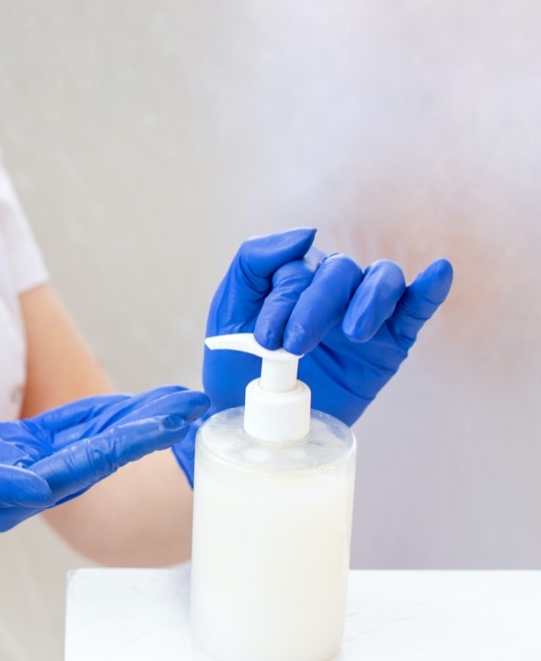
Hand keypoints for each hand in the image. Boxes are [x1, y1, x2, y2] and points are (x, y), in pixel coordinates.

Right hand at [0, 387, 209, 585]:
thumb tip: (39, 486)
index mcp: (12, 495)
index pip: (87, 465)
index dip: (132, 439)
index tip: (174, 419)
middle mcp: (25, 486)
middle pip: (100, 452)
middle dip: (148, 426)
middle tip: (197, 401)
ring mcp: (17, 469)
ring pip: (87, 442)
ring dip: (131, 420)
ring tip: (174, 400)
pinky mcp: (4, 453)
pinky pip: (60, 433)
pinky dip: (95, 417)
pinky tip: (122, 405)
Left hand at [173, 228, 452, 483]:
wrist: (252, 419)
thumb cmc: (237, 362)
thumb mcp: (230, 309)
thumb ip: (254, 260)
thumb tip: (308, 232)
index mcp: (295, 277)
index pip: (300, 270)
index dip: (283, 301)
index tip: (266, 341)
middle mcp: (334, 290)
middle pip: (341, 271)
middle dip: (317, 306)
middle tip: (296, 346)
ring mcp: (365, 314)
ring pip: (382, 280)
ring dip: (370, 299)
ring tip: (354, 332)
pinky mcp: (391, 344)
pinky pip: (416, 309)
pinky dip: (431, 289)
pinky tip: (438, 273)